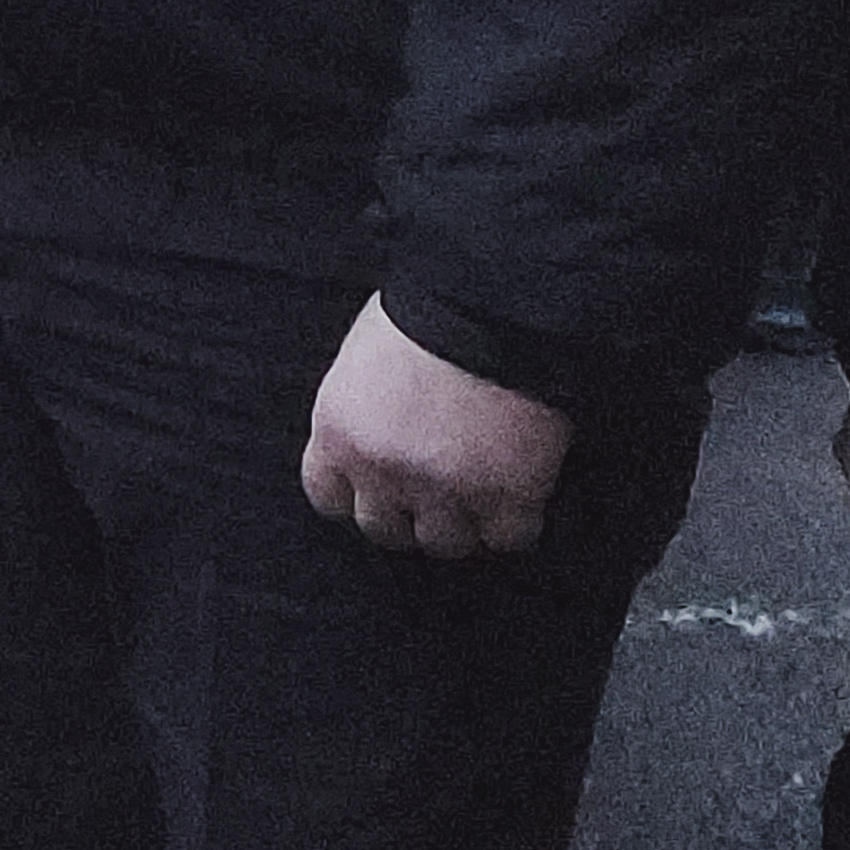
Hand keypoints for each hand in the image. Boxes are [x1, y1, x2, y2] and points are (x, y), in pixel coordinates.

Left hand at [301, 297, 573, 559]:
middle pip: (385, 529)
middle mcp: (383, 470)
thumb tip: (373, 428)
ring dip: (462, 522)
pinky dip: (515, 521)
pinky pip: (507, 539)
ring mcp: (445, 490)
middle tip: (435, 489)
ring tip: (479, 490)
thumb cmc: (427, 310)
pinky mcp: (508, 498)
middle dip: (408, 512)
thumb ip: (362, 408)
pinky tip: (520, 490)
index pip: (329, 496)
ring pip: (445, 543)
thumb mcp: (364, 355)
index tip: (379, 486)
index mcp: (339, 431)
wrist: (494, 306)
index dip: (358, 493)